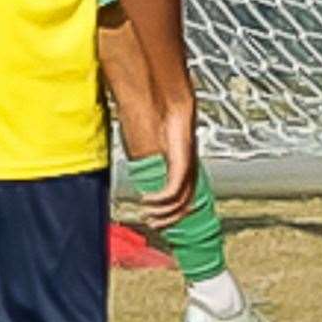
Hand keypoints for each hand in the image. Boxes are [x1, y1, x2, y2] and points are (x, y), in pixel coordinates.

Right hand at [141, 101, 197, 229]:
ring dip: (164, 214)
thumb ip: (144, 157)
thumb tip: (133, 163)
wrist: (162, 96)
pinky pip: (174, 190)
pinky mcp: (182, 161)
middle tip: (153, 224)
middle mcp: (189, 168)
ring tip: (148, 216)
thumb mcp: (146, 143)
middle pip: (186, 204)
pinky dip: (161, 201)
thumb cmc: (154, 115)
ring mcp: (187, 165)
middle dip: (170, 220)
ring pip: (182, 202)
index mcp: (182, 165)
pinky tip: (148, 201)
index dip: (174, 213)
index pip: (184, 197)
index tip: (159, 221)